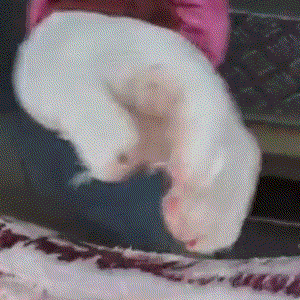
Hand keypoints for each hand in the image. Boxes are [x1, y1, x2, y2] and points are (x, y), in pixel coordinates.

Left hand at [13, 11, 260, 252]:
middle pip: (231, 142)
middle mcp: (201, 97)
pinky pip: (220, 184)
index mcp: (174, 66)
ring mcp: (201, 128)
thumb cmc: (72, 66)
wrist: (79, 59)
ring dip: (220, 209)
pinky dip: (215, 215)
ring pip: (235, 169)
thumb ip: (90, 117)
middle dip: (216, 189)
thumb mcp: (65, 82)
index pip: (204, 103)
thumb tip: (119, 164)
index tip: (190, 183)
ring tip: (190, 240)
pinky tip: (194, 240)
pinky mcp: (194, 154)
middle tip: (185, 227)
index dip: (204, 144)